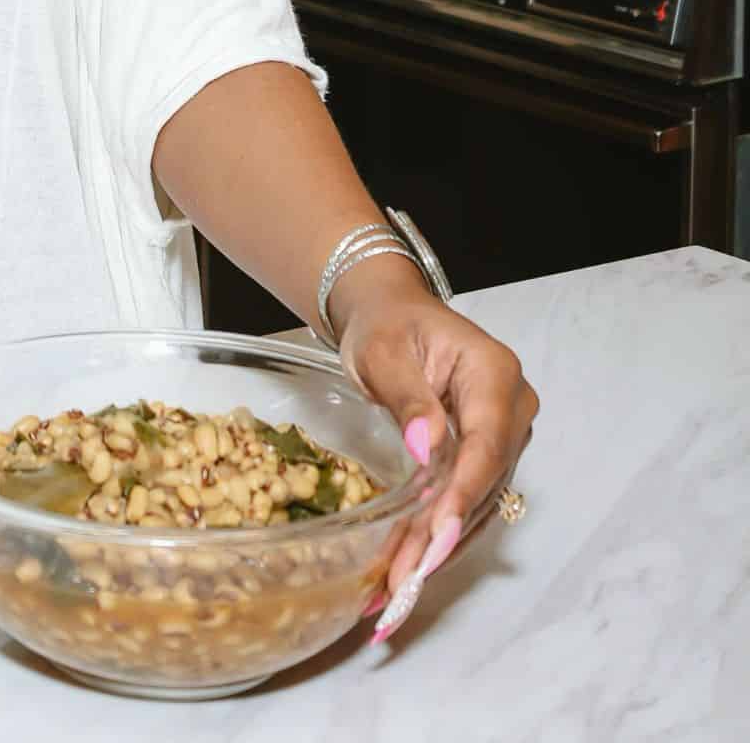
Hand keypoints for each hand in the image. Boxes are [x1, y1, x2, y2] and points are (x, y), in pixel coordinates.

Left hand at [336, 279, 537, 640]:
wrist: (391, 313)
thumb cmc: (387, 325)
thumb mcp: (386, 353)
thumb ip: (409, 398)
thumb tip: (429, 447)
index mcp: (494, 374)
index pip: (485, 445)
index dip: (462, 494)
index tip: (438, 535)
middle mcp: (511, 408)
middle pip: (483, 481)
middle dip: (443, 532)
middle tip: (404, 577)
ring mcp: (503, 434)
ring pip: (477, 500)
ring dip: (439, 543)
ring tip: (399, 584)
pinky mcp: (486, 454)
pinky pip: (467, 498)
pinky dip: (439, 531)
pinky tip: (412, 564)